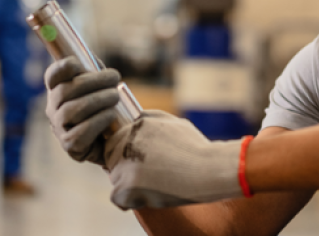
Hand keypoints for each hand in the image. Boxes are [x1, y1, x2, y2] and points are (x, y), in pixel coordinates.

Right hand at [45, 56, 121, 165]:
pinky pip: (80, 134)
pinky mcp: (70, 146)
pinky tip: (111, 114)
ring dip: (97, 101)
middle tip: (114, 78)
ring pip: (70, 111)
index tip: (77, 63)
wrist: (115, 139)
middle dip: (92, 82)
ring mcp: (59, 128)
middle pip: (64, 92)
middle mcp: (53, 109)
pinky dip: (98, 121)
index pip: (52, 76)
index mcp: (58, 90)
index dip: (61, 68)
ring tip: (115, 97)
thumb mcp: (100, 85)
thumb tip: (93, 61)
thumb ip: (94, 71)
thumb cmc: (106, 106)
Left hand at [104, 110, 242, 209]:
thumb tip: (136, 118)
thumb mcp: (175, 123)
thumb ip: (151, 118)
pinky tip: (149, 196)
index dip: (127, 153)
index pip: (115, 139)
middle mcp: (127, 141)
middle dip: (124, 166)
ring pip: (115, 177)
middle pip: (110, 157)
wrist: (208, 169)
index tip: (143, 162)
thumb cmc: (196, 149)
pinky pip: (117, 197)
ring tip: (155, 185)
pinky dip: (130, 201)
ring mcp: (126, 163)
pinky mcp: (128, 185)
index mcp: (137, 125)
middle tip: (148, 175)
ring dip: (129, 184)